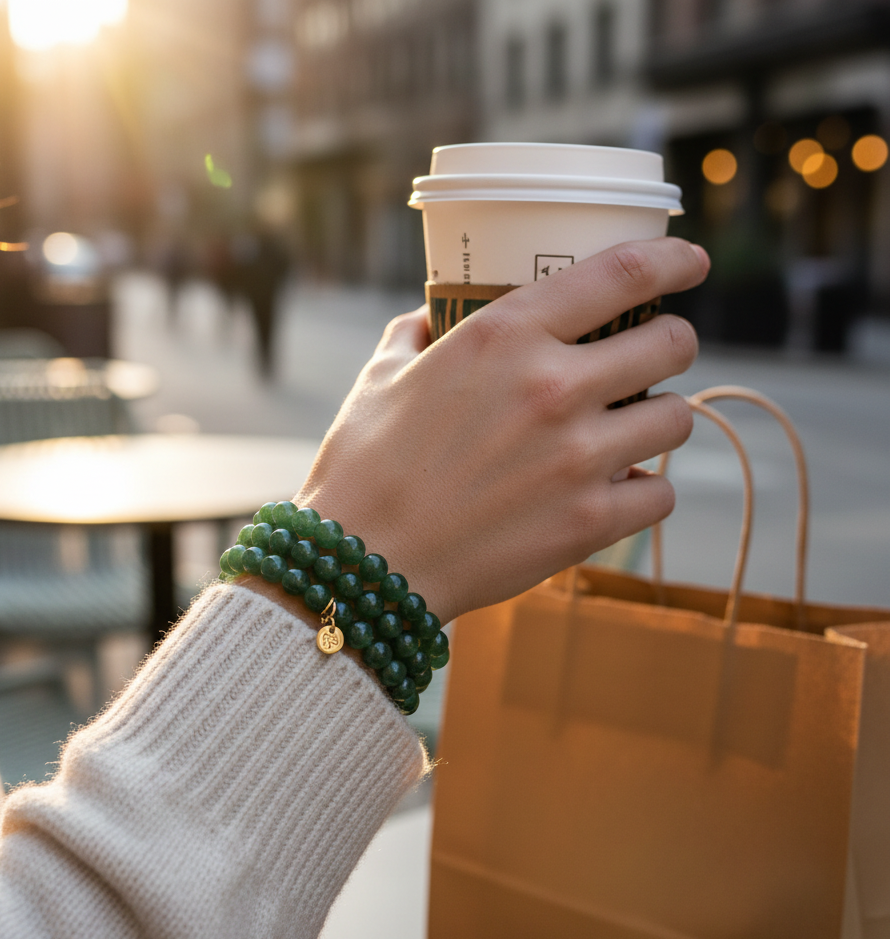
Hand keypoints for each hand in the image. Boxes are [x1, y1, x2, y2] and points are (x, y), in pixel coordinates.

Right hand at [294, 236, 708, 624]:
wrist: (362, 565)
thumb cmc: (363, 468)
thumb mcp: (380, 379)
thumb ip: (412, 336)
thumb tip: (426, 318)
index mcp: (505, 335)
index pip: (623, 273)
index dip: (672, 259)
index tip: (689, 262)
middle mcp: (554, 386)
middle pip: (671, 344)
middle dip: (671, 344)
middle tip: (653, 357)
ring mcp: (578, 458)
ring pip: (676, 420)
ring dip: (658, 419)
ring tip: (629, 429)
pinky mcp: (588, 523)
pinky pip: (661, 496)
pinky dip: (643, 492)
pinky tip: (616, 490)